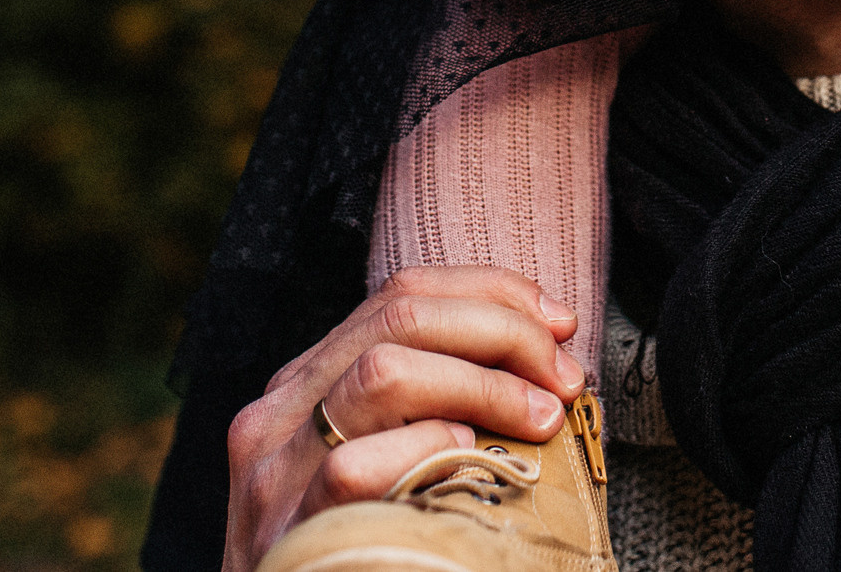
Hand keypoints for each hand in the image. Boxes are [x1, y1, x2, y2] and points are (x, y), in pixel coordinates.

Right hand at [223, 266, 585, 571]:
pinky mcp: (289, 533)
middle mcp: (280, 414)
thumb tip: (542, 362)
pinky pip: (357, 467)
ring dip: (484, 385)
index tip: (560, 326)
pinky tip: (467, 460)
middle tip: (564, 379)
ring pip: (384, 372)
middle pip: (401, 316)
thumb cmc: (359, 546)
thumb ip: (427, 403)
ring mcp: (276, 474)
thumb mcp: (378, 458)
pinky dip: (428, 449)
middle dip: (503, 331)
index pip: (402, 294)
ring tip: (538, 419)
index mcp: (306, 385)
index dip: (493, 294)